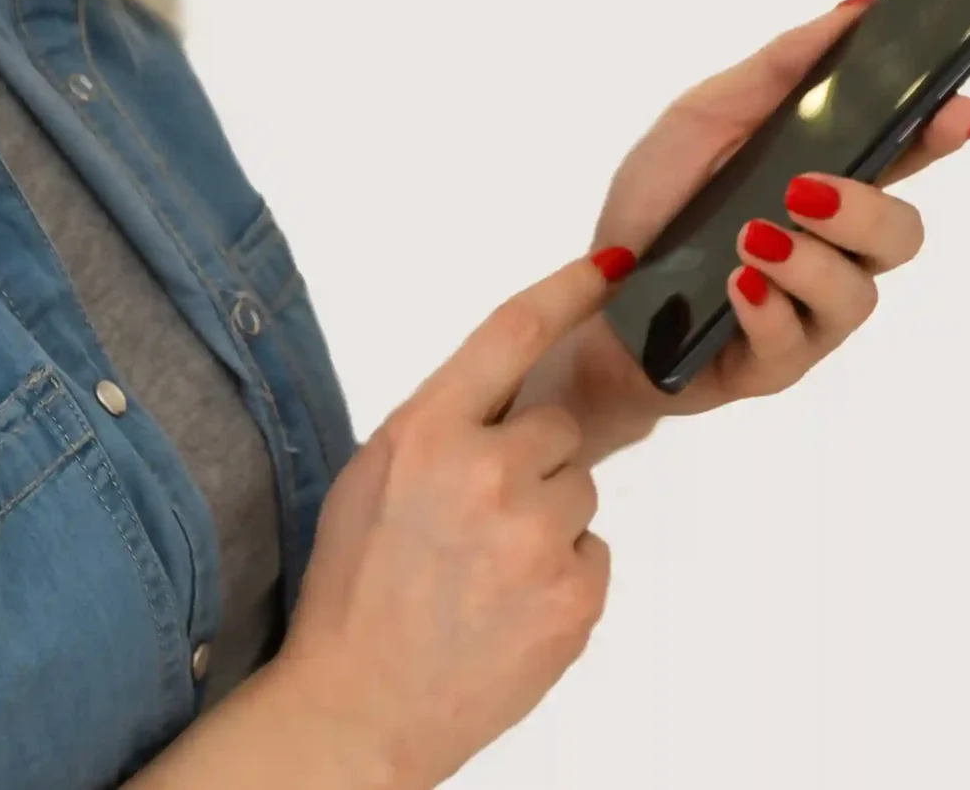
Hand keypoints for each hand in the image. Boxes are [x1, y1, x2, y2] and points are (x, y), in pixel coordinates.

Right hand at [271, 251, 616, 789]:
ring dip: (547, 523)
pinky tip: (508, 606)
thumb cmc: (356, 593)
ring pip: (579, 493)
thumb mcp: (374, 477)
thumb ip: (442, 426)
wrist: (359, 705)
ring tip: (485, 572)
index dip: (569, 290)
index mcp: (426, 431)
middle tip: (475, 524)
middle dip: (529, 466)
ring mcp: (536, 534)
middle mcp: (486, 470)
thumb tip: (507, 395)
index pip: (512, 331)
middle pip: (557, 429)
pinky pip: (593, 553)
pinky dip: (561, 576)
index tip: (613, 265)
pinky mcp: (574, 592)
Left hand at [510, 0, 969, 463]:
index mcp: (828, 184)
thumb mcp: (702, 117)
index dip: (941, 134)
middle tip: (803, 188)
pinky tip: (735, 286)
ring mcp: (809, 312)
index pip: (905, 157)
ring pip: (858, 295)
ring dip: (806, 261)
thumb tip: (853, 11)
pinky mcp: (771, 365)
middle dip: (866, 208)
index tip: (959, 109)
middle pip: (903, 235)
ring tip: (750, 236)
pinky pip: (796, 345)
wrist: (587, 295)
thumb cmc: (655, 205)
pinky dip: (767, 309)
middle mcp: (833, 251)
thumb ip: (777, 69)